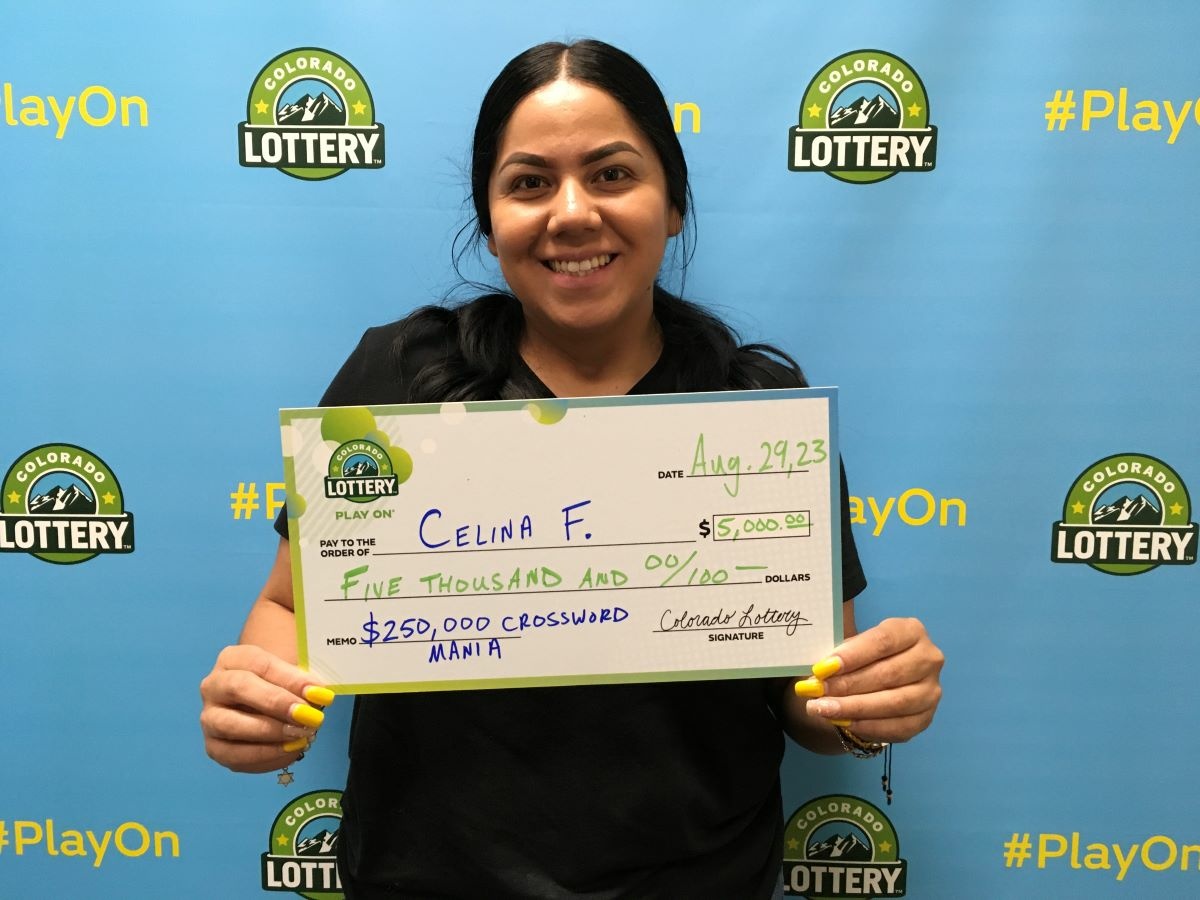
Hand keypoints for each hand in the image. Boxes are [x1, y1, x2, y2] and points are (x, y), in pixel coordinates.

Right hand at [199, 644, 332, 772]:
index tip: (319, 692)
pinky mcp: (214, 747)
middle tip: (307, 715)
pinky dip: (266, 756)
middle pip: (239, 688)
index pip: (259, 663)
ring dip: (270, 732)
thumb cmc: (278, 685)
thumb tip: (319, 695)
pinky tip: (291, 751)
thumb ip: (302, 683)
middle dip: (276, 702)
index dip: (290, 679)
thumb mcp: (291, 676)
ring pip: (231, 725)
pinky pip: (235, 756)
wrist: (262, 704)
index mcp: (232, 659)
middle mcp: (214, 686)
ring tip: (301, 735)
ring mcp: (209, 718)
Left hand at [798, 617, 942, 743]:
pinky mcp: (925, 718)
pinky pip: (898, 727)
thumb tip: (819, 675)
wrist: (876, 680)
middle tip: (817, 692)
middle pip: (889, 673)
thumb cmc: (861, 657)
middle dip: (848, 685)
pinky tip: (842, 723)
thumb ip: (838, 658)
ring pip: (895, 703)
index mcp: (911, 631)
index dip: (853, 655)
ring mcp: (930, 691)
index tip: (823, 667)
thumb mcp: (851, 647)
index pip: (883, 641)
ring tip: (823, 710)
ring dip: (855, 708)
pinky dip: (867, 726)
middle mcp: (929, 659)